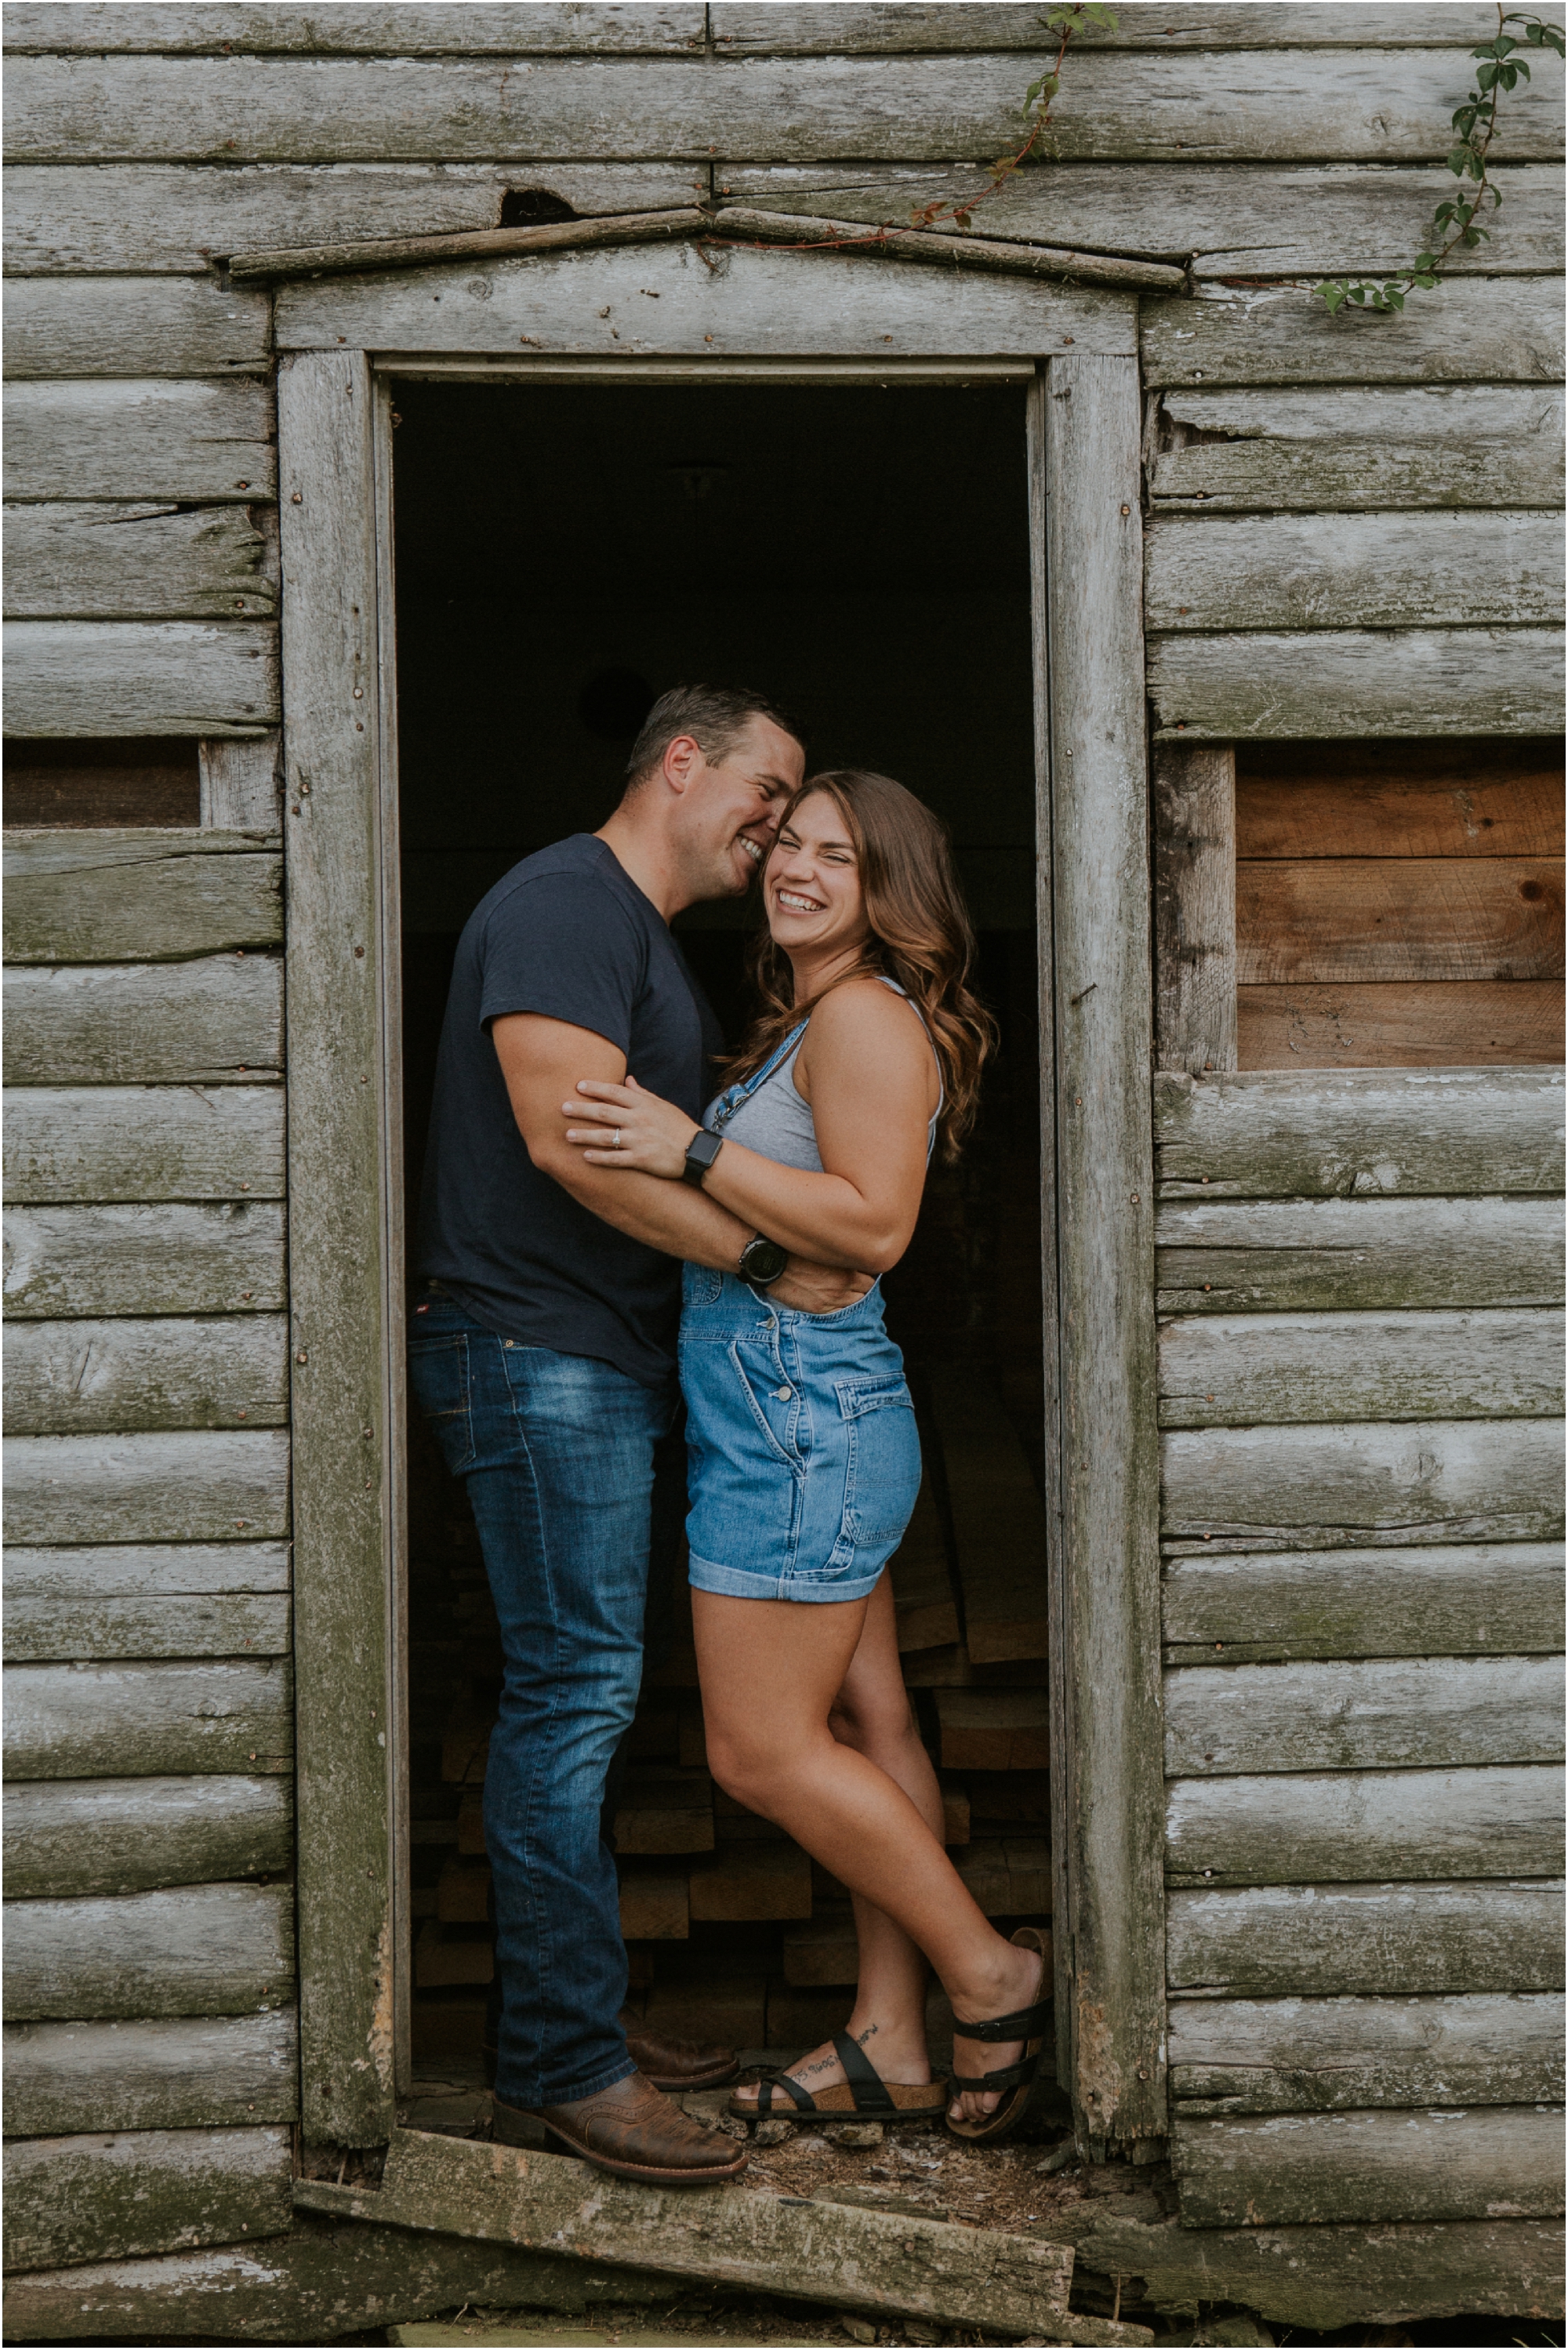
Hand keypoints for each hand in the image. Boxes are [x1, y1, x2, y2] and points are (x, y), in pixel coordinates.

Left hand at [563, 1074, 698, 1179]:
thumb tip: (627, 1079)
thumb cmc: (679, 1126)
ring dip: (584, 1135)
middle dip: (581, 1109)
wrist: (696, 1152)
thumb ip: (642, 1093)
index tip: (578, 1086)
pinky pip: (615, 1158)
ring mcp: (639, 1140)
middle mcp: (639, 1120)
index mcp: (644, 1105)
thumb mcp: (662, 1105)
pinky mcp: (641, 1159)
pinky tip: (585, 1157)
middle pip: (604, 1112)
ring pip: (605, 1136)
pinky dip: (599, 1157)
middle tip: (562, 1108)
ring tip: (567, 1134)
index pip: (614, 1092)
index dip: (595, 1088)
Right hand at [768, 1257, 874, 1314]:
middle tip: (853, 1281)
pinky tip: (834, 1301)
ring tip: (843, 1291)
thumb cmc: (794, 1250)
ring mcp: (833, 1298)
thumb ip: (841, 1254)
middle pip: (867, 1288)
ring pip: (857, 1302)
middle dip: (862, 1285)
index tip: (860, 1270)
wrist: (772, 1263)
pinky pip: (840, 1313)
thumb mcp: (824, 1248)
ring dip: (853, 1297)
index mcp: (847, 1265)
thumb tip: (853, 1256)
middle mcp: (844, 1283)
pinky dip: (841, 1308)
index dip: (865, 1271)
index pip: (871, 1273)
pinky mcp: (820, 1309)